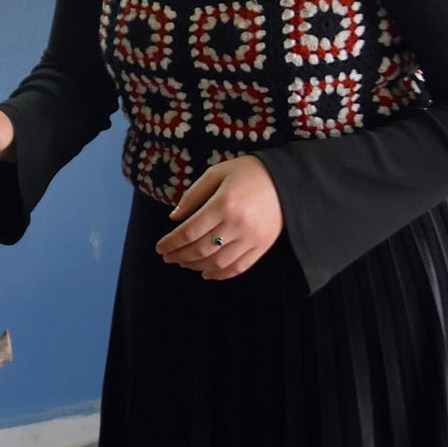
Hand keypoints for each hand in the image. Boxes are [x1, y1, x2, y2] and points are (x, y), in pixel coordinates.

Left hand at [155, 156, 283, 279]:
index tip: (160, 247)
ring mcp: (252, 238)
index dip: (172, 242)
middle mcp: (237, 224)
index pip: (190, 231)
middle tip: (167, 257)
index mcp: (224, 204)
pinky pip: (239, 267)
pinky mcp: (262, 246)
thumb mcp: (217, 173)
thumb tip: (174, 217)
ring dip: (196, 266)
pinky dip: (220, 274)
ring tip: (183, 262)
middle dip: (179, 255)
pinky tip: (206, 273)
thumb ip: (194, 194)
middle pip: (201, 249)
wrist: (288, 180)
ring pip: (217, 262)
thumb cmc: (248, 172)